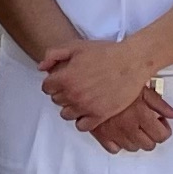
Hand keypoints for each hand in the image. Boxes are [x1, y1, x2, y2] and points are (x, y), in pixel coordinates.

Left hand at [42, 39, 160, 129]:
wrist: (131, 62)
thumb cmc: (105, 52)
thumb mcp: (76, 46)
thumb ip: (53, 55)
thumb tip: (41, 68)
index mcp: (65, 78)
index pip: (46, 88)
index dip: (53, 83)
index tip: (62, 80)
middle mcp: (73, 95)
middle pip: (56, 100)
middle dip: (62, 94)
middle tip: (74, 87)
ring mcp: (86, 107)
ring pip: (66, 115)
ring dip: (71, 107)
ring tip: (81, 99)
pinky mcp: (100, 115)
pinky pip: (82, 126)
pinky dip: (82, 120)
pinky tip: (88, 110)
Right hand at [86, 90, 172, 153]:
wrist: (91, 80)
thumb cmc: (117, 82)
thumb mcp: (144, 89)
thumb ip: (162, 105)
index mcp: (141, 115)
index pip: (161, 136)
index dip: (164, 129)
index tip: (160, 122)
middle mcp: (128, 127)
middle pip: (148, 145)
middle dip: (151, 135)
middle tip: (148, 124)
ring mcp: (113, 132)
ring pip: (132, 148)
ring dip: (136, 139)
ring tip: (133, 125)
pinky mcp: (100, 134)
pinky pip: (113, 149)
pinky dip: (118, 143)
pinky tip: (119, 132)